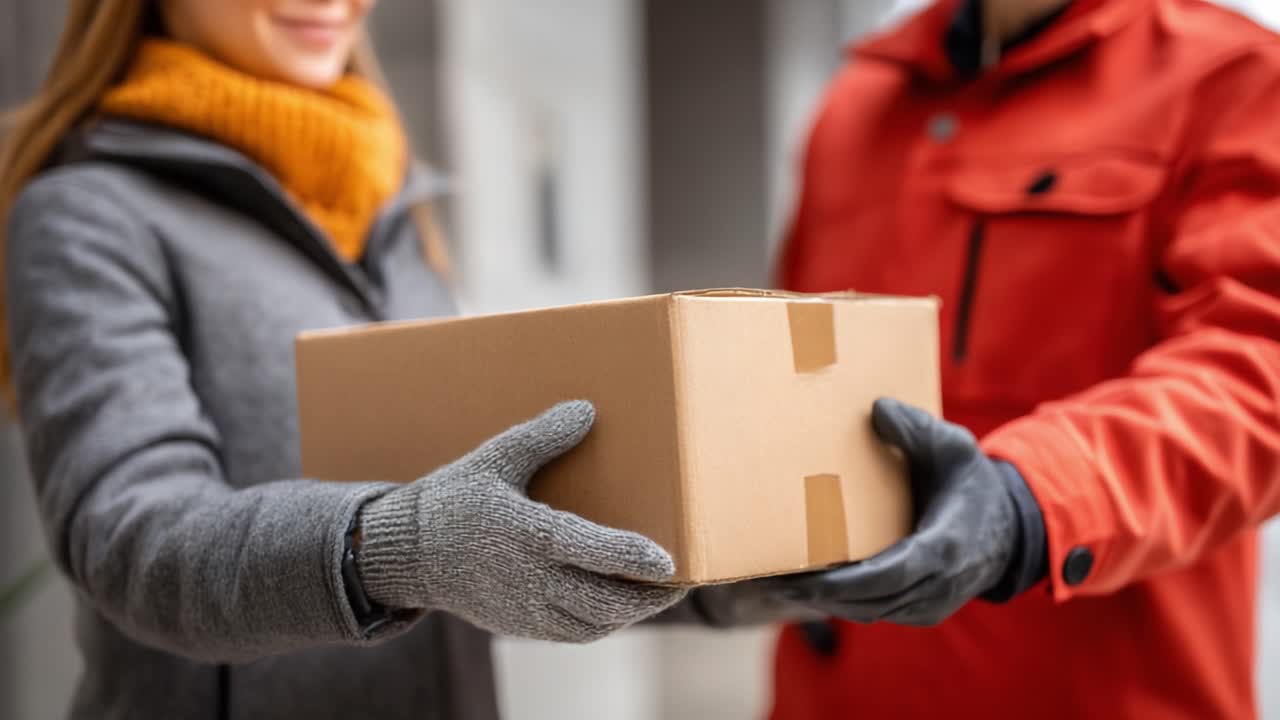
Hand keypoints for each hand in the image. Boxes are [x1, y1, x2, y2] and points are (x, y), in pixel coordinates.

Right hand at [354, 401, 686, 642]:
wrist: (406, 554)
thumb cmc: (453, 499)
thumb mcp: (493, 458)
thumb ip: (542, 437)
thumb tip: (587, 410)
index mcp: (523, 533)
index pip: (586, 549)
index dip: (629, 557)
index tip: (668, 562)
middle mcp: (526, 578)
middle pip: (600, 600)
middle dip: (647, 597)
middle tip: (680, 581)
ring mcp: (523, 608)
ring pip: (591, 623)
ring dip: (629, 613)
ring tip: (658, 594)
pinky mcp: (519, 625)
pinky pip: (573, 634)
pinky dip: (603, 624)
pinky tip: (620, 607)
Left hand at [775, 398, 1045, 626]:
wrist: (1009, 529)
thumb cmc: (973, 484)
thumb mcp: (954, 448)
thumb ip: (917, 429)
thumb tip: (879, 408)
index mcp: (944, 546)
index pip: (888, 575)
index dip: (845, 581)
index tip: (805, 577)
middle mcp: (938, 585)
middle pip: (869, 601)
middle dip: (819, 594)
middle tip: (771, 578)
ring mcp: (930, 604)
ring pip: (868, 611)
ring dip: (825, 602)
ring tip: (778, 582)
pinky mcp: (921, 612)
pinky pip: (876, 612)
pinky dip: (843, 602)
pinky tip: (808, 587)